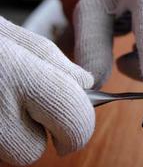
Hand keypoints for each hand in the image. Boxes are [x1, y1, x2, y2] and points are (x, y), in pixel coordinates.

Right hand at [0, 17, 94, 165]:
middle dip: (34, 135)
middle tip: (24, 108)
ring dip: (7, 135)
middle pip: (30, 151)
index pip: (74, 120)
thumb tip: (86, 84)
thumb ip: (54, 63)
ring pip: (3, 154)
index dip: (79, 128)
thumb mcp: (11, 36)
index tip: (72, 125)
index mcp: (19, 75)